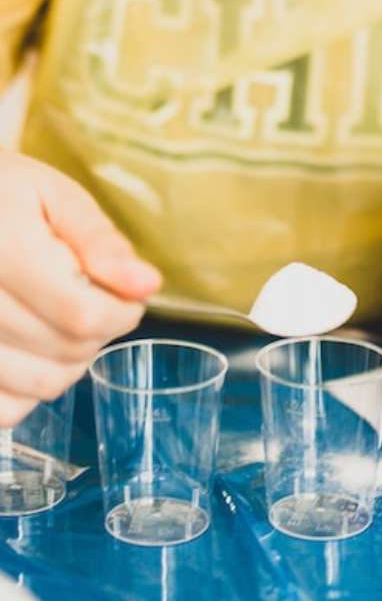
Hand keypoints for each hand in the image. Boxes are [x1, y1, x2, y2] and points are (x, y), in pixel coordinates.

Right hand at [0, 153, 161, 426]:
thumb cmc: (5, 194)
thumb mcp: (55, 195)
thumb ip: (99, 241)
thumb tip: (146, 285)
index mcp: (6, 253)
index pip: (82, 315)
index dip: (121, 311)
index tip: (127, 293)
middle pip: (65, 352)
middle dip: (99, 330)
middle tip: (93, 297)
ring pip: (40, 386)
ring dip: (70, 361)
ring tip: (62, 318)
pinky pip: (7, 408)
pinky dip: (30, 388)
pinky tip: (33, 348)